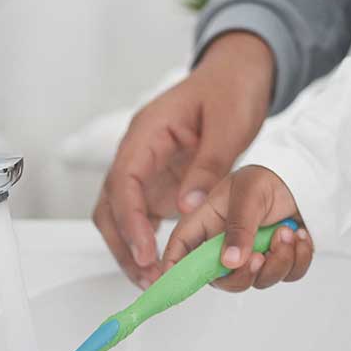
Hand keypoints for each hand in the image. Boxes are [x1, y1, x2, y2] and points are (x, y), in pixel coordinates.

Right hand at [92, 32, 273, 287]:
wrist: (239, 72)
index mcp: (147, 132)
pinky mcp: (162, 181)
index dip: (131, 221)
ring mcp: (148, 168)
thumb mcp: (229, 124)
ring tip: (155, 278)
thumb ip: (209, 165)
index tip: (146, 252)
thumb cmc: (232, 88)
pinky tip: (166, 262)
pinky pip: (145, 214)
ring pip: (122, 214)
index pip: (124, 181)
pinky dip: (149, 239)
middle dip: (123, 243)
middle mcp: (139, 152)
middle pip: (111, 204)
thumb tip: (187, 209)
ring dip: (131, 246)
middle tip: (148, 277)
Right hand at [161, 165, 313, 291]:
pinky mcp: (279, 259)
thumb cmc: (267, 176)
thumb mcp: (248, 194)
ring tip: (287, 233)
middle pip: (222, 281)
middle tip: (259, 256)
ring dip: (277, 261)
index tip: (175, 289)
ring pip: (257, 282)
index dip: (173, 272)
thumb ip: (239, 227)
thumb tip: (230, 263)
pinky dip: (297, 260)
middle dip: (243, 275)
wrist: (303, 175)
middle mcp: (225, 245)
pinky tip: (300, 236)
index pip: (179, 251)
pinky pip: (287, 275)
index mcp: (206, 224)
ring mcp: (252, 255)